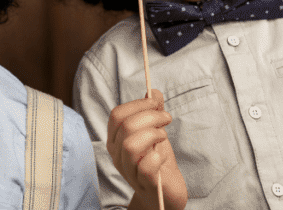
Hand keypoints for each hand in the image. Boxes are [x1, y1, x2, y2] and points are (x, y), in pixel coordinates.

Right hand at [107, 89, 188, 209]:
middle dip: (151, 116)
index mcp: (116, 139)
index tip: (156, 102)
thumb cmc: (158, 160)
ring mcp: (129, 171)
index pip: (117, 115)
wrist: (165, 191)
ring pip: (131, 145)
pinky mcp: (144, 184)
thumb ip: (153, 111)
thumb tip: (153, 91)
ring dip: (153, 134)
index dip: (138, 104)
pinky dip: (158, 155)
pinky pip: (146, 165)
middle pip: (126, 126)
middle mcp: (117, 155)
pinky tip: (162, 155)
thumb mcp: (156, 131)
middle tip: (166, 118)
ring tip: (163, 136)